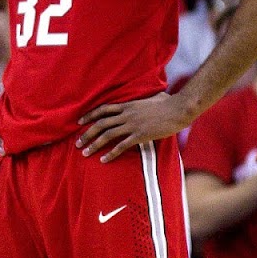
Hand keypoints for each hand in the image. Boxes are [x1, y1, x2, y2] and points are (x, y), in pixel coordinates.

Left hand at [77, 92, 191, 163]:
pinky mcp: (140, 135)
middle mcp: (126, 115)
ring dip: (94, 145)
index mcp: (127, 105)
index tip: (79, 122)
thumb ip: (143, 99)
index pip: (103, 109)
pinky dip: (111, 153)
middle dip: (87, 134)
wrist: (179, 109)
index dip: (90, 115)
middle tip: (77, 143)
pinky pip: (121, 146)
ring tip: (85, 153)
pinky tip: (103, 160)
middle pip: (101, 124)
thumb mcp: (151, 97)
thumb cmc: (168, 102)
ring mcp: (132, 125)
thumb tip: (148, 97)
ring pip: (107, 135)